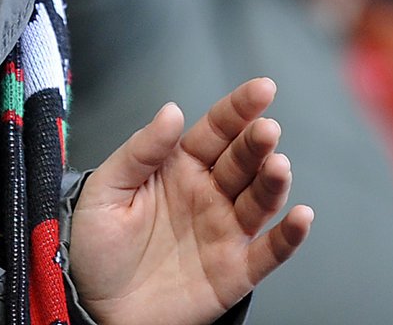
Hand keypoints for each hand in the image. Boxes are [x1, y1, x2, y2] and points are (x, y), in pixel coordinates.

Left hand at [68, 78, 313, 324]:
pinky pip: (269, 253)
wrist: (92, 305)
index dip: (239, 108)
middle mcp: (207, 193)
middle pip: (242, 161)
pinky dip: (289, 236)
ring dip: (273, 182)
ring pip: (259, 200)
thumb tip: (172, 110)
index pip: (216, 130)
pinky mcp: (233, 271)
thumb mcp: (107, 188)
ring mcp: (223, 231)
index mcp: (178, 165)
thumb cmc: (95, 244)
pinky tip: (300, 218)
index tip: (262, 89)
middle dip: (257, 142)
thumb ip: (141, 150)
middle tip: (267, 130)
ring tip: (278, 166)